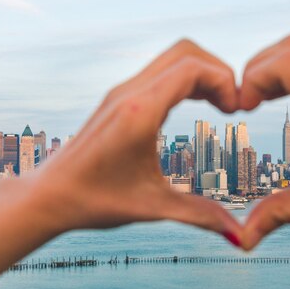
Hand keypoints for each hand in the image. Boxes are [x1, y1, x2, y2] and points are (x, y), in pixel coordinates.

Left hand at [29, 40, 242, 243]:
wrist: (49, 195)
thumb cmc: (94, 201)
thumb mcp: (153, 208)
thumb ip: (201, 216)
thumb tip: (240, 236)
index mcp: (139, 112)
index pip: (192, 68)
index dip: (224, 80)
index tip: (236, 111)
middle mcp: (130, 92)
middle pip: (185, 51)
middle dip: (218, 71)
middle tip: (231, 105)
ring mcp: (122, 91)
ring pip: (172, 58)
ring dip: (202, 73)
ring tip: (219, 106)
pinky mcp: (119, 98)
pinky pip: (161, 71)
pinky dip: (186, 79)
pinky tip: (195, 106)